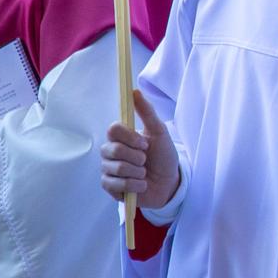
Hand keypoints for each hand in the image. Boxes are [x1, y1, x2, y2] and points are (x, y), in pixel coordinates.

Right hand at [99, 88, 180, 210]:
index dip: (129, 137)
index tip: (145, 144)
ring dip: (138, 172)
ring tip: (144, 173)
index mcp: (121, 136)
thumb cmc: (163, 156)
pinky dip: (134, 185)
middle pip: (112, 149)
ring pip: (116, 168)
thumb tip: (134, 91)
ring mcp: (108, 169)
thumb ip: (147, 112)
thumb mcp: (159, 132)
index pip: (113, 129)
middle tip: (146, 161)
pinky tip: (141, 185)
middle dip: (136, 157)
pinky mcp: (109, 186)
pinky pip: (115, 185)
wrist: (169, 183)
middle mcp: (110, 151)